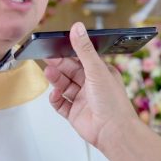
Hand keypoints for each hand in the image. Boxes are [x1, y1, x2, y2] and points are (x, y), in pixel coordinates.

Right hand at [43, 23, 140, 149]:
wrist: (113, 132)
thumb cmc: (112, 103)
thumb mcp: (96, 70)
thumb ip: (83, 50)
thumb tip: (77, 28)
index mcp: (101, 73)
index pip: (81, 58)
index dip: (68, 53)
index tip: (55, 46)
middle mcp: (92, 85)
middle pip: (70, 71)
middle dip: (59, 65)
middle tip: (46, 58)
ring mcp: (83, 99)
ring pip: (64, 86)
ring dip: (56, 80)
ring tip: (49, 73)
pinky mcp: (75, 113)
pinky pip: (61, 104)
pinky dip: (56, 99)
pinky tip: (55, 95)